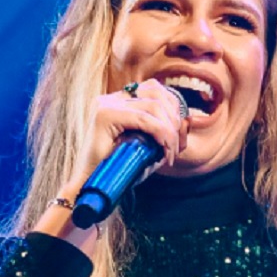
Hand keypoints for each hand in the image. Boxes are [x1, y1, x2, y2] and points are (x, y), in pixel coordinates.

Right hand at [32, 79, 186, 247]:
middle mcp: (110, 98)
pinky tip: (164, 151)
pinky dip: (161, 134)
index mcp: (118, 101)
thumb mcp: (147, 150)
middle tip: (176, 148)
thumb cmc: (117, 171)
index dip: (174, 107)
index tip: (178, 135)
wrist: (89, 188)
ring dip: (170, 129)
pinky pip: (145, 120)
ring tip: (170, 151)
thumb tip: (187, 121)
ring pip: (154, 104)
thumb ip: (165, 134)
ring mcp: (106, 104)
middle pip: (157, 92)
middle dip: (174, 119)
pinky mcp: (105, 116)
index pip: (154, 88)